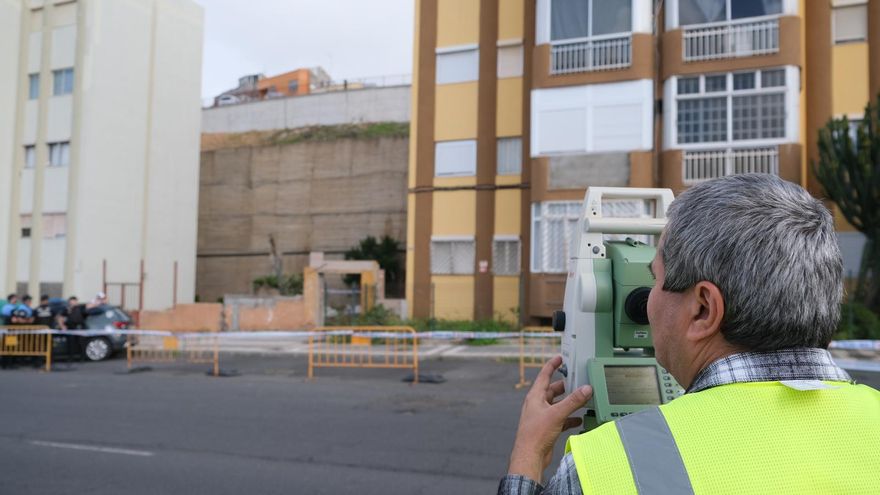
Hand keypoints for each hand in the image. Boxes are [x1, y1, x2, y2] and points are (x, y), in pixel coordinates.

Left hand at [507, 355, 591, 482]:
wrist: (530, 456)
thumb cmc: (535, 434)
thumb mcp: (557, 414)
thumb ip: (573, 401)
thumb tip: (585, 389)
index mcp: (535, 397)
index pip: (544, 375)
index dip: (552, 365)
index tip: (560, 358)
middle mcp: (537, 405)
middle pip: (552, 390)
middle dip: (565, 386)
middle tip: (577, 381)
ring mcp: (542, 417)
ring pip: (557, 405)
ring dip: (569, 403)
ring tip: (582, 399)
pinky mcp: (547, 428)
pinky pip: (560, 419)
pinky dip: (570, 418)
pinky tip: (579, 420)